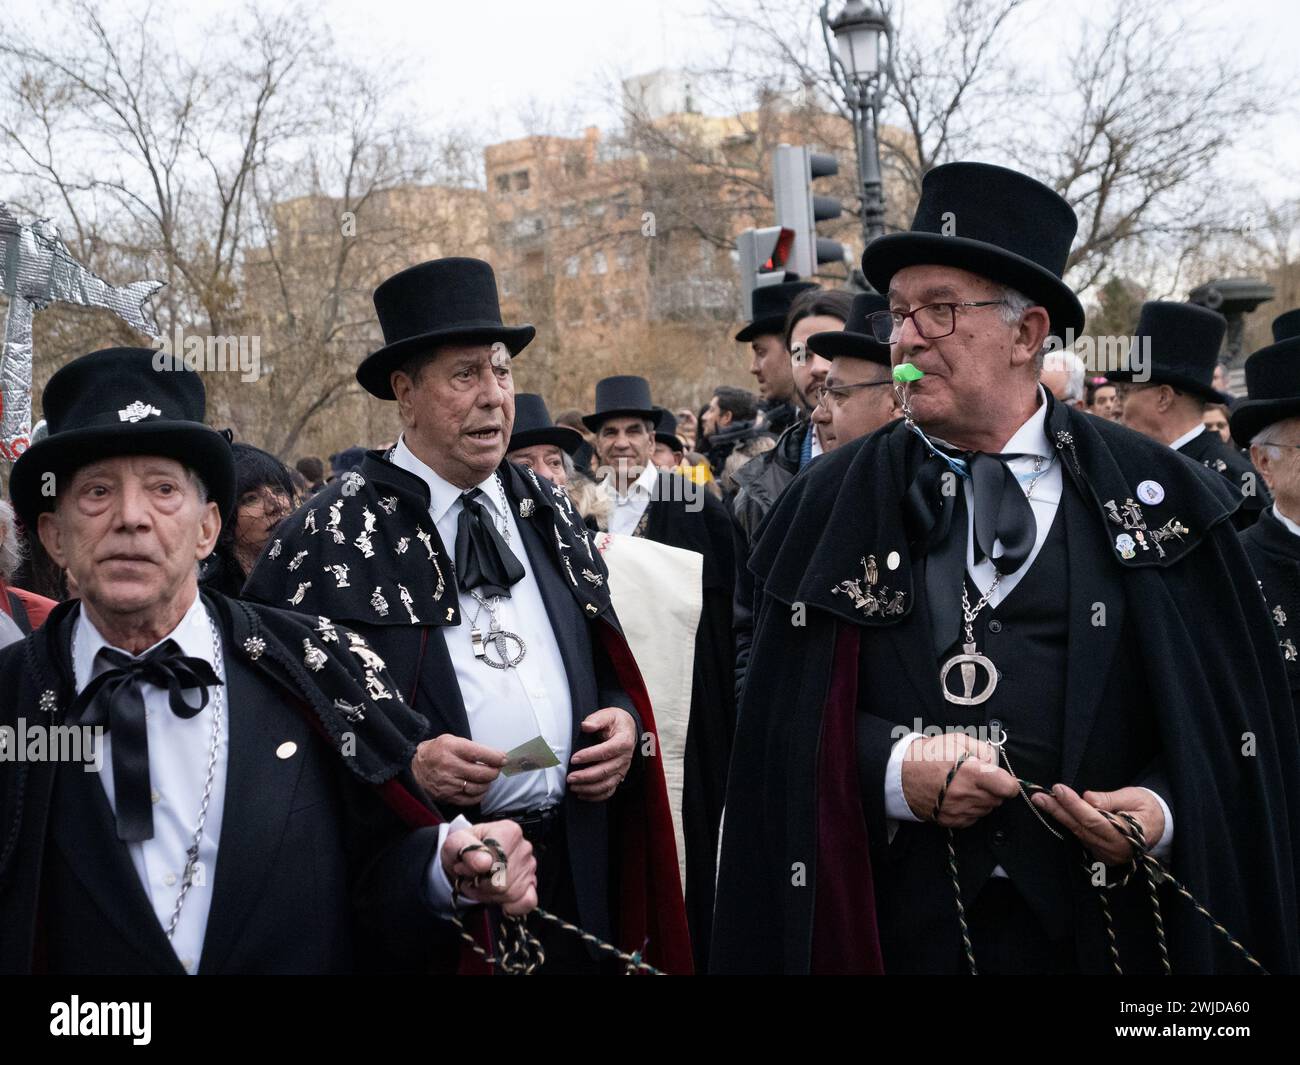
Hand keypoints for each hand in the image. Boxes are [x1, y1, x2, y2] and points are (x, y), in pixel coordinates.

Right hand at [412, 735, 506, 805]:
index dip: (496, 757)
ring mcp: (449, 784)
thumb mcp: (450, 740)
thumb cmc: (434, 752)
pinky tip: (479, 788)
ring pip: (479, 787)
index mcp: (452, 748)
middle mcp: (451, 766)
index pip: (480, 754)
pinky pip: (471, 799)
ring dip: (488, 783)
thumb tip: (495, 756)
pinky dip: (480, 794)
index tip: (503, 758)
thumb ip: (471, 747)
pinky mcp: (448, 797)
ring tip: (487, 777)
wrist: (412, 768)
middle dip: (494, 771)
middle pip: (483, 773)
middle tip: (496, 768)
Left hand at [441, 820, 537, 915]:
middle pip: (502, 881)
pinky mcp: (532, 885)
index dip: (476, 870)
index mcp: (508, 831)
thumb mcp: (455, 843)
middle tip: (473, 875)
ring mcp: (529, 867)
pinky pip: (527, 902)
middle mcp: (524, 847)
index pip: (495, 862)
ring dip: (490, 894)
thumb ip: (466, 849)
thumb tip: (484, 862)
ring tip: (481, 882)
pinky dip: (511, 905)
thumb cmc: (464, 849)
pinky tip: (499, 895)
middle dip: (482, 885)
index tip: (467, 866)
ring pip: (510, 894)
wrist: (467, 857)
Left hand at [567, 707, 636, 801]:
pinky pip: (609, 791)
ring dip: (589, 788)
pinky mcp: (618, 777)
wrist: (628, 729)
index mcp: (624, 741)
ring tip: (573, 787)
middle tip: (570, 777)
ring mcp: (622, 770)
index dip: (590, 756)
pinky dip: (596, 796)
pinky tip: (582, 794)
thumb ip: (597, 719)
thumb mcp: (608, 715)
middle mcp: (625, 758)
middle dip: (586, 776)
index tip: (574, 759)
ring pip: (607, 784)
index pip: (607, 751)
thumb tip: (586, 725)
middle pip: (606, 771)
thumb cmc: (615, 722)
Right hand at [900, 733, 1017, 827]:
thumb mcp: (957, 739)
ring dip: (982, 799)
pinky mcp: (952, 821)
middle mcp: (968, 795)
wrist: (900, 774)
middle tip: (977, 778)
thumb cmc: (928, 754)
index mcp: (973, 773)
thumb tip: (997, 762)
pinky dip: (970, 809)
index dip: (1008, 782)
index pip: (1009, 788)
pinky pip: (973, 818)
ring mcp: (960, 810)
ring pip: (987, 809)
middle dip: (993, 789)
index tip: (1000, 778)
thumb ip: (984, 749)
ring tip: (964, 786)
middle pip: (999, 799)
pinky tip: (957, 796)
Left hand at [1031, 785, 1163, 865]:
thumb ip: (1110, 799)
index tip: (1058, 789)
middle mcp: (1115, 849)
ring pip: (1078, 833)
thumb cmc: (1147, 808)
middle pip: (1082, 828)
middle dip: (1059, 810)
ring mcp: (1107, 855)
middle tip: (1038, 797)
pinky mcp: (1100, 855)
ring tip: (1041, 800)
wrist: (1159, 827)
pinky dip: (1068, 824)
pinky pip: (1081, 838)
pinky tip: (1055, 811)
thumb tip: (1087, 797)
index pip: (1094, 820)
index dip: (1074, 805)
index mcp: (1128, 835)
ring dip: (1059, 816)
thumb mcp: (1135, 797)